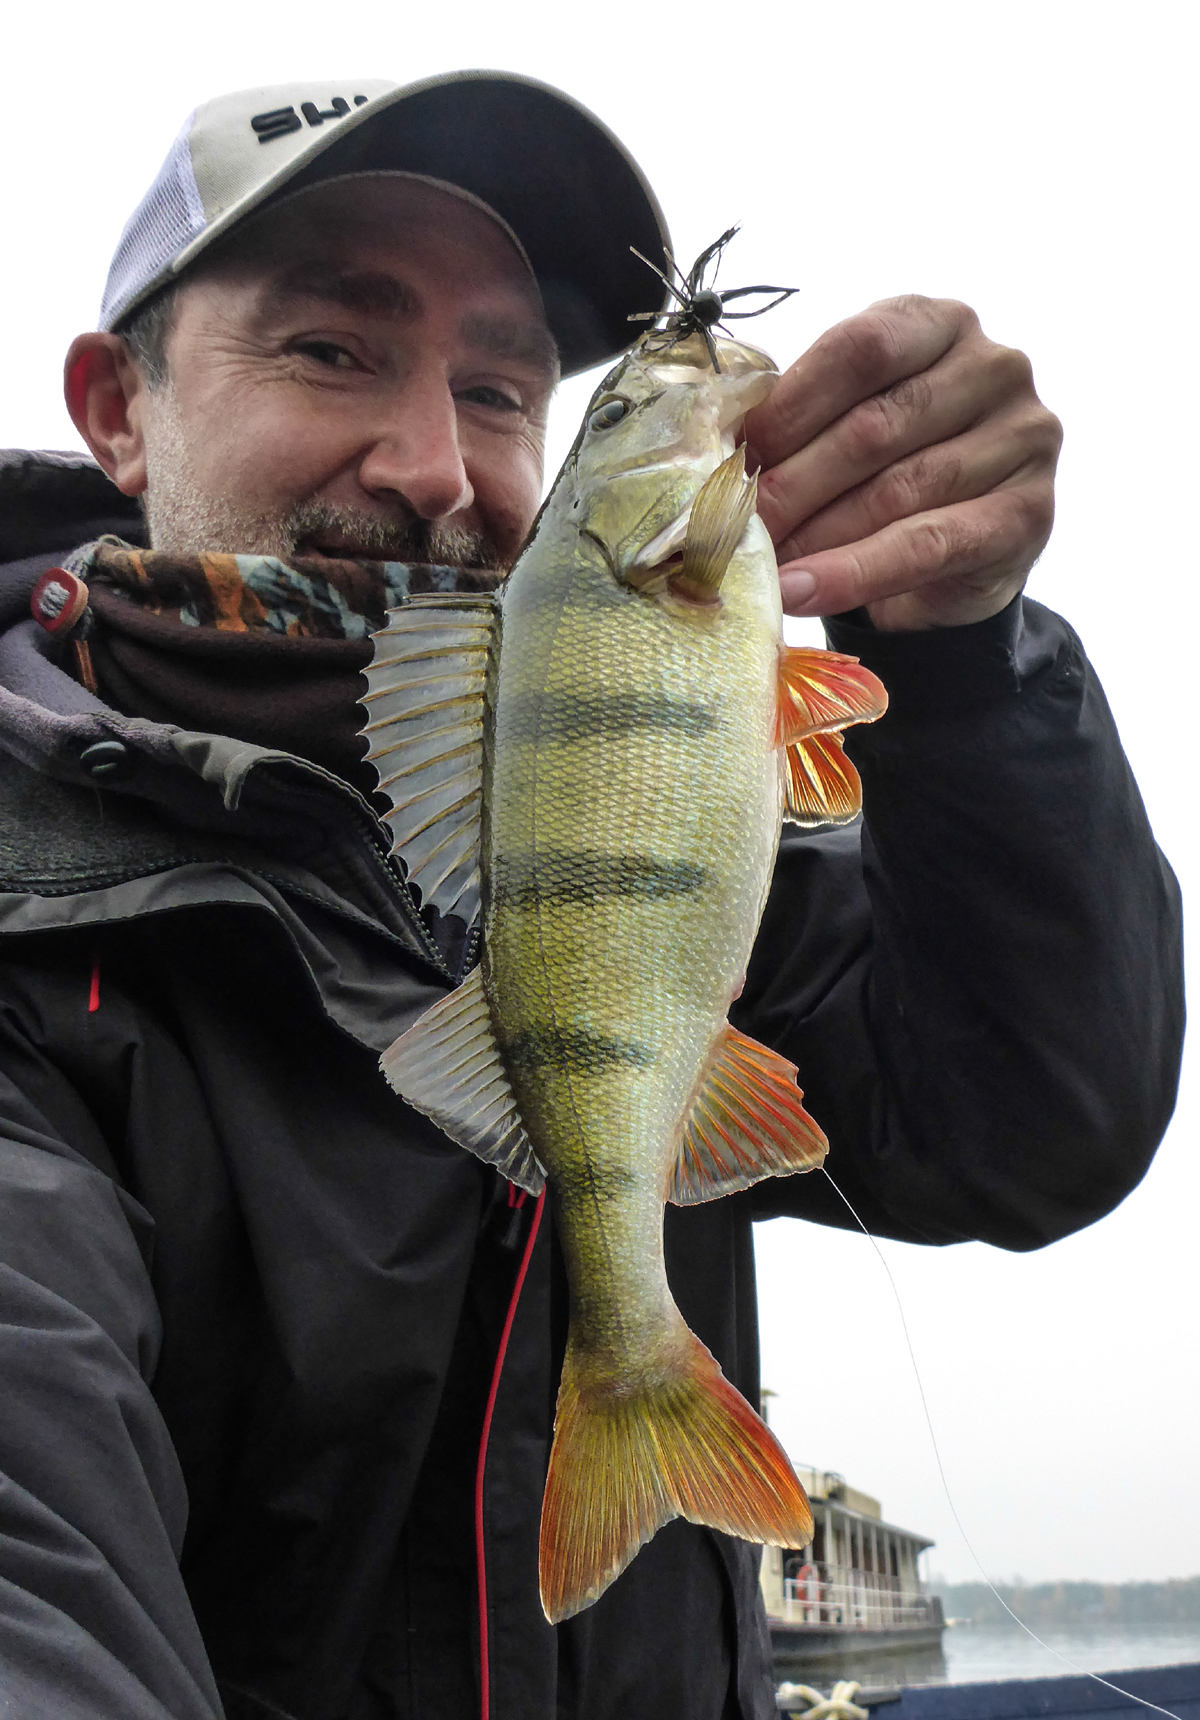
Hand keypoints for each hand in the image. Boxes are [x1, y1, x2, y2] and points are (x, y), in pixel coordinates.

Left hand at [741, 296, 1062, 630]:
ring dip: (816, 535)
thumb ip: (803, 419)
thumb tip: (722, 452)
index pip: (860, 348)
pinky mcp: (1030, 513)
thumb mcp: (849, 422)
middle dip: (793, 484)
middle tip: (731, 526)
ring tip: (759, 565)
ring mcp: (1024, 438)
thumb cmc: (891, 469)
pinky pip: (927, 546)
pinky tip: (802, 591)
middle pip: (874, 427)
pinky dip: (855, 573)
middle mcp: (995, 367)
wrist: (961, 554)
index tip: (732, 455)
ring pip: (898, 491)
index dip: (789, 406)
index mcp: (940, 323)